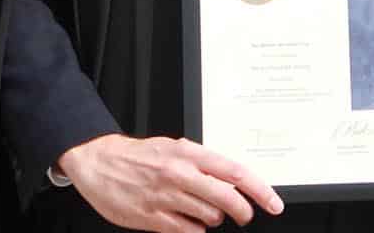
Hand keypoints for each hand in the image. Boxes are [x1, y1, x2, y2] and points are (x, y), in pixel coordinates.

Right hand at [57, 133, 284, 231]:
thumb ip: (204, 163)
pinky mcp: (152, 217)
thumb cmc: (141, 156)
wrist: (99, 162)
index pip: (235, 172)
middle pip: (227, 198)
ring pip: (210, 217)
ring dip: (213, 219)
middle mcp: (180, 173)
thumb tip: (234, 179)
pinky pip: (188, 231)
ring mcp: (166, 196)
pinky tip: (188, 221)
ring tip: (202, 210)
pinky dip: (194, 229)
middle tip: (245, 216)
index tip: (274, 203)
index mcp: (189, 153)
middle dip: (243, 211)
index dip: (260, 190)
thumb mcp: (176, 149)